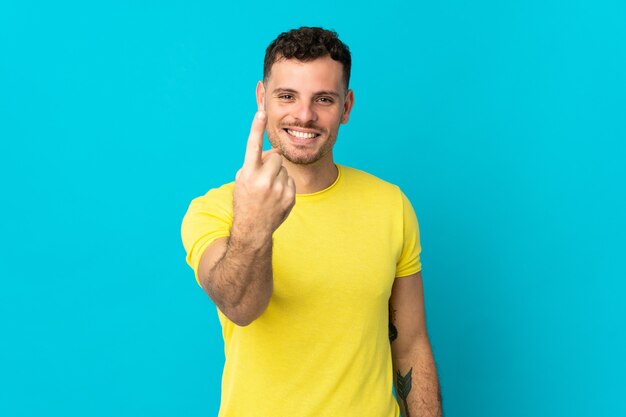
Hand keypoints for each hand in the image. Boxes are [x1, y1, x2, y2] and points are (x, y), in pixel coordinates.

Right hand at [232, 111, 295, 242]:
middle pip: (275, 157)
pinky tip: (276, 198)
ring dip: (278, 175)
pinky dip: (284, 186)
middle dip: (271, 163)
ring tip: (268, 191)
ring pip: (284, 169)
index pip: (253, 146)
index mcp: (248, 174)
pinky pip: (290, 181)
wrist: (253, 229)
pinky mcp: (290, 197)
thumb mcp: (242, 180)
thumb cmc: (245, 201)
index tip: (261, 112)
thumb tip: (271, 151)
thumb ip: (253, 163)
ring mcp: (278, 189)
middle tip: (263, 178)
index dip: (256, 128)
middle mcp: (264, 181)